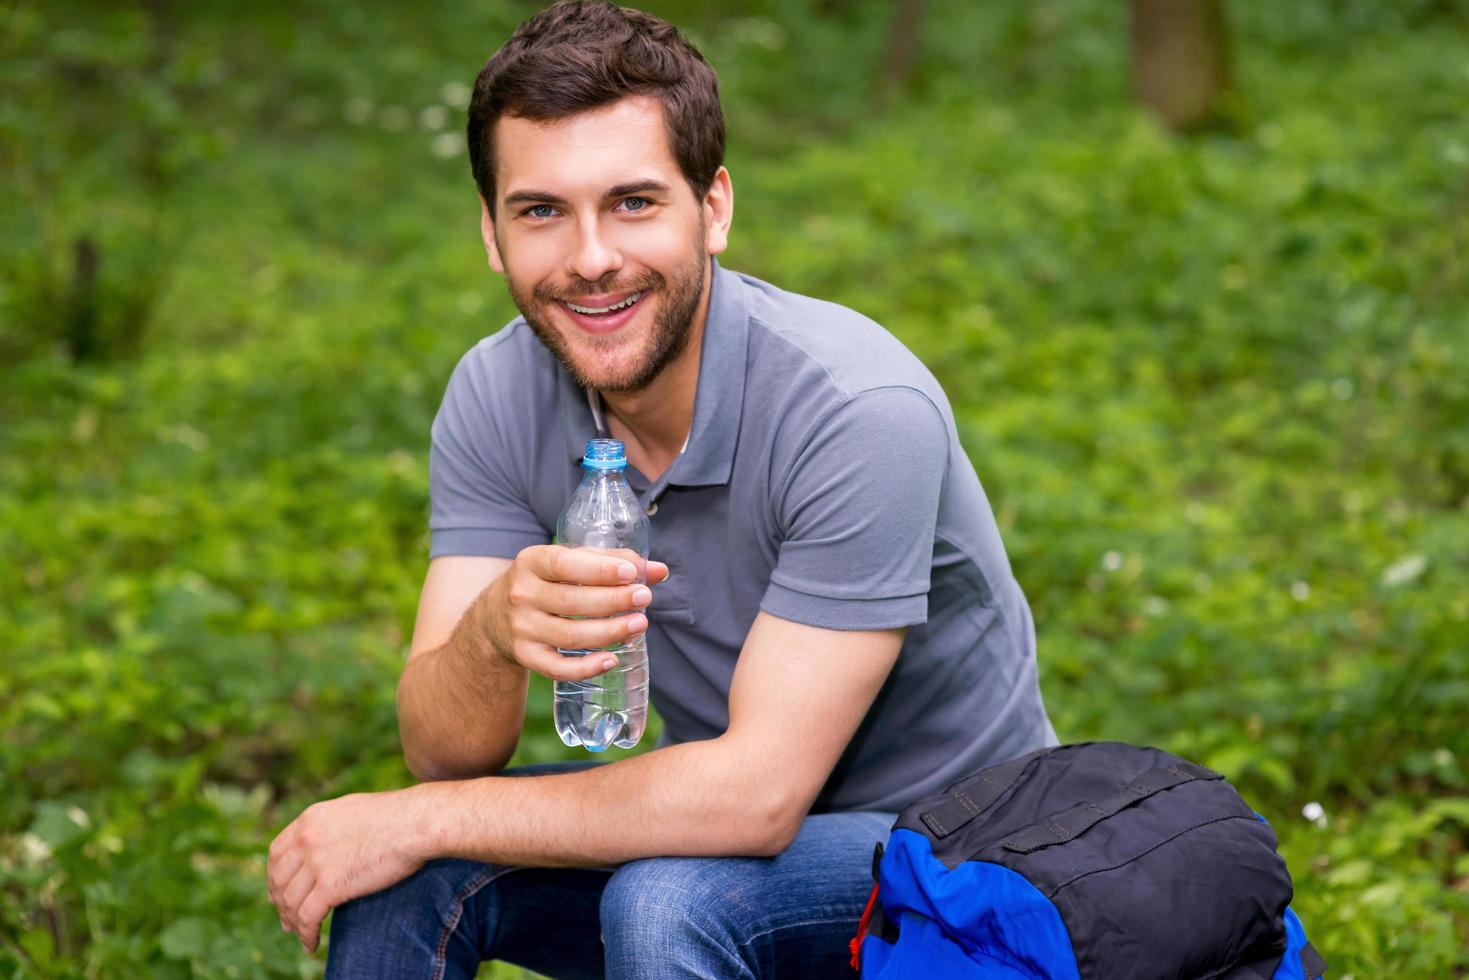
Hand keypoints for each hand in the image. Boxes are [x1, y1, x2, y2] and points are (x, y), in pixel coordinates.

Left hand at [267, 787, 434, 953]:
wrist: (416, 823)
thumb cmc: (396, 816)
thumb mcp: (351, 810)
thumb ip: (330, 826)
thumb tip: (328, 843)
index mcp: (310, 819)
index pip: (276, 853)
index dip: (274, 877)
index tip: (279, 892)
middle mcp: (307, 839)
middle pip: (279, 880)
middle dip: (280, 904)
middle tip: (287, 920)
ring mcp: (317, 862)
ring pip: (290, 902)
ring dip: (293, 923)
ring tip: (301, 935)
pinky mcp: (331, 885)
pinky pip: (308, 918)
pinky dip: (306, 935)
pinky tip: (312, 944)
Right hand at [484, 545, 668, 681]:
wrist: (494, 617)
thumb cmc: (547, 583)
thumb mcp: (568, 563)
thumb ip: (611, 562)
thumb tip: (659, 571)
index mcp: (531, 562)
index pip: (564, 564)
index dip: (600, 570)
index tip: (632, 573)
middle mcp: (522, 594)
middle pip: (572, 601)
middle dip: (613, 600)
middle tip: (645, 598)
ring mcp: (522, 628)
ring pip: (570, 636)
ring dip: (609, 632)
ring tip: (639, 624)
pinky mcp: (526, 656)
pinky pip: (557, 669)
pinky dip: (586, 668)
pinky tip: (612, 660)